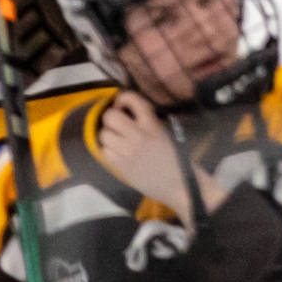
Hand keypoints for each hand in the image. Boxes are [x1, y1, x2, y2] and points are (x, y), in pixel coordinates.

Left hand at [94, 93, 227, 225]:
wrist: (178, 183)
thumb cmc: (176, 158)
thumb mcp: (165, 133)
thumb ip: (149, 123)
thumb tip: (130, 115)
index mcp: (152, 124)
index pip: (132, 100)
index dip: (122, 98)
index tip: (122, 104)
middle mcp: (137, 134)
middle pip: (110, 116)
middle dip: (110, 117)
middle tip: (116, 123)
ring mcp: (127, 150)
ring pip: (103, 135)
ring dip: (108, 135)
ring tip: (116, 139)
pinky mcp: (121, 166)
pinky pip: (105, 151)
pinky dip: (108, 150)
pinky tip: (117, 153)